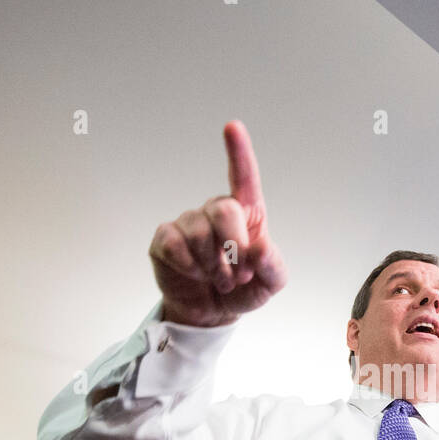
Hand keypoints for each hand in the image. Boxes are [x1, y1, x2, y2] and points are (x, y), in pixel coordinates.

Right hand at [149, 120, 287, 326]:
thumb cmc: (243, 289)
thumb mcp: (270, 283)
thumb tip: (260, 248)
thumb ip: (272, 266)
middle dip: (234, 246)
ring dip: (213, 265)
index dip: (238, 152)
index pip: (243, 177)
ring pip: (198, 232)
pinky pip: (174, 245)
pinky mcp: (165, 240)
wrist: (212, 312)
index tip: (232, 127)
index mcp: (247, 213)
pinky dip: (189, 266)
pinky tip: (194, 274)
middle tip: (238, 274)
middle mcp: (216, 211)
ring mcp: (188, 223)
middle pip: (223, 211)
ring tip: (220, 279)